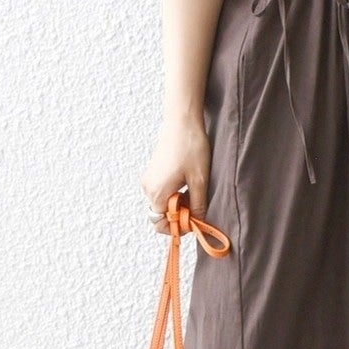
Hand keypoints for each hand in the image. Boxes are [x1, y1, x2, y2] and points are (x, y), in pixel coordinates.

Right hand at [141, 112, 212, 229]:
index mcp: (157, 193)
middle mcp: (148, 188)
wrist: (182, 121)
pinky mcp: (152, 172)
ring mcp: (148, 179)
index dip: (178, 226)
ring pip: (161, 203)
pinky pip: (160, 192)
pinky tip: (187, 183)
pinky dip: (173, 194)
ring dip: (176, 204)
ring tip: (193, 192)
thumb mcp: (200, 180)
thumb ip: (198, 205)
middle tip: (196, 207)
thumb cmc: (191, 148)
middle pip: (159, 215)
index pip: (160, 224)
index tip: (194, 220)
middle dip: (177, 216)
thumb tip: (199, 222)